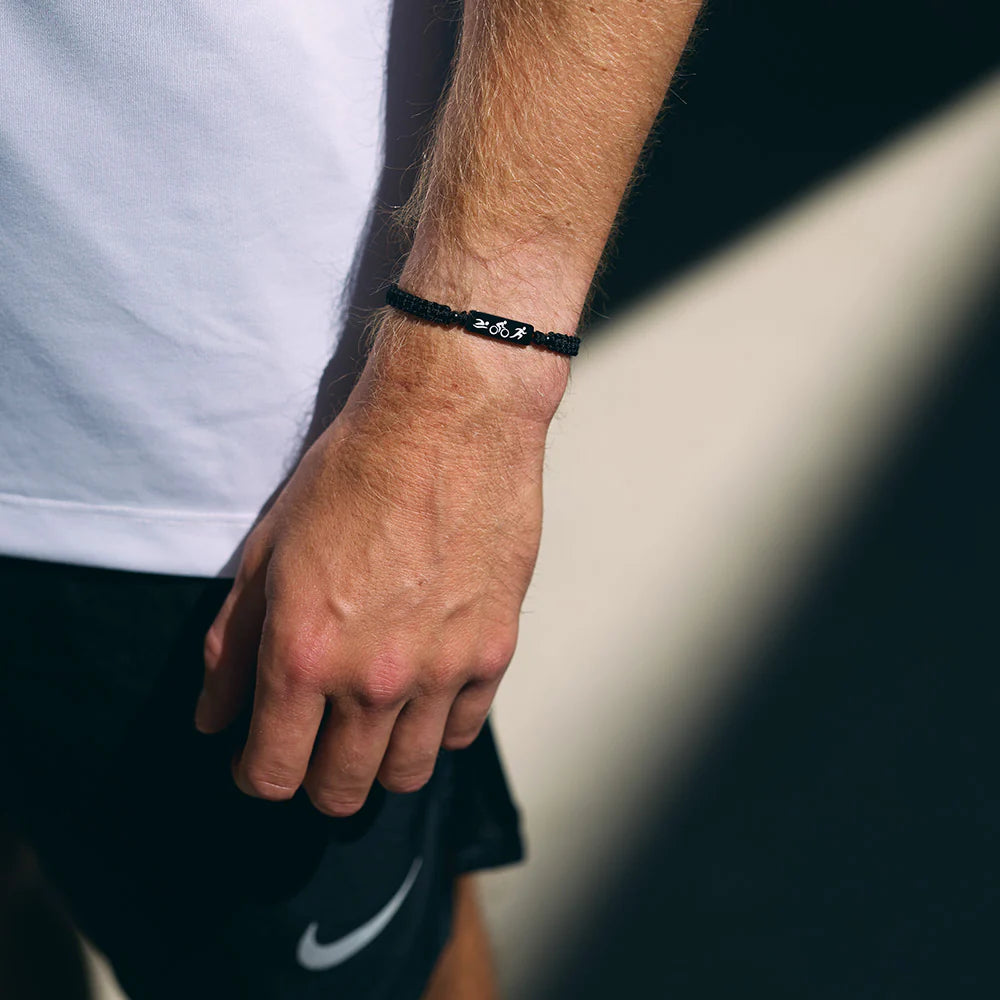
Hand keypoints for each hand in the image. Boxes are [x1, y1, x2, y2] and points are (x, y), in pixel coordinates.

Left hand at [194, 320, 557, 815]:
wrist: (446, 423)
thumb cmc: (353, 474)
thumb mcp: (268, 551)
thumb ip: (233, 647)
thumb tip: (213, 718)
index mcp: (303, 655)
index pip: (271, 772)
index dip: (254, 776)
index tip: (256, 758)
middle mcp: (373, 680)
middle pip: (341, 790)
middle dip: (315, 780)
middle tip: (313, 742)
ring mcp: (441, 671)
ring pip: (406, 774)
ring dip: (378, 763)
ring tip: (370, 724)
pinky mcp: (492, 652)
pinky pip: (460, 732)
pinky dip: (434, 728)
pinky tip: (421, 694)